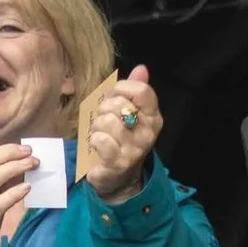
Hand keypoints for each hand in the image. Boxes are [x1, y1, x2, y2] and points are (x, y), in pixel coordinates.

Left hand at [85, 65, 161, 199]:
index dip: (121, 88)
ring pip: (106, 121)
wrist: (118, 179)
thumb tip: (141, 68)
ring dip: (97, 127)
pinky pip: (100, 139)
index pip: (142, 91)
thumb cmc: (120, 139)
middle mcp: (147, 133)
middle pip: (119, 104)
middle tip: (105, 120)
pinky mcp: (118, 162)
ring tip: (101, 134)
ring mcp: (134, 149)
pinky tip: (97, 146)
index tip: (113, 96)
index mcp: (153, 117)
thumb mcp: (128, 113)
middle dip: (104, 109)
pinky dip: (94, 140)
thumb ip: (134, 89)